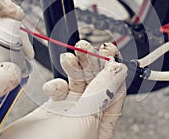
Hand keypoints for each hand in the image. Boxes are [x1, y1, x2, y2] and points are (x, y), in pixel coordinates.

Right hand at [0, 40, 126, 138]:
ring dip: (74, 67)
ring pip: (78, 81)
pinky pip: (59, 89)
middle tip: (84, 47)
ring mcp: (69, 112)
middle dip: (90, 62)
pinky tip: (51, 86)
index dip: (111, 67)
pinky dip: (55, 82)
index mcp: (102, 122)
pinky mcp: (51, 109)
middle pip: (96, 81)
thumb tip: (117, 70)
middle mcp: (88, 116)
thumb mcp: (84, 119)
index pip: (114, 88)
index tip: (105, 50)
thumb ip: (100, 93)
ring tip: (69, 57)